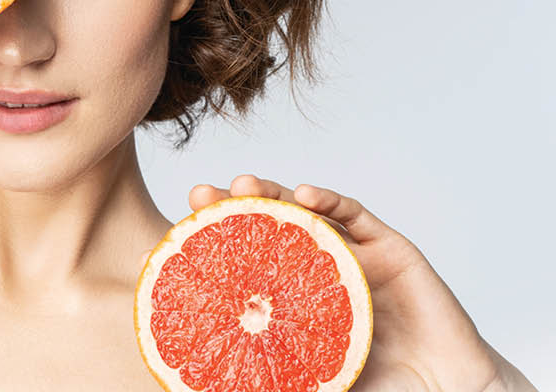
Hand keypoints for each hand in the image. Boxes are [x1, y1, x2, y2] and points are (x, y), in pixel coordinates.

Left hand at [178, 175, 536, 391]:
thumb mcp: (309, 384)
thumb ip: (266, 379)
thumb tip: (194, 388)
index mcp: (293, 303)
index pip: (243, 268)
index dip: (207, 251)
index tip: (165, 244)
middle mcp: (319, 272)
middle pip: (267, 230)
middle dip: (232, 208)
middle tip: (199, 197)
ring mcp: (354, 257)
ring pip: (307, 215)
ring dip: (273, 194)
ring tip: (243, 184)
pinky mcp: (390, 249)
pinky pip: (356, 217)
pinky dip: (329, 202)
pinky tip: (302, 195)